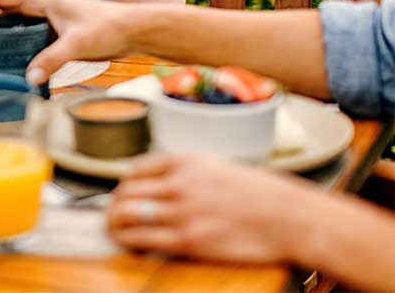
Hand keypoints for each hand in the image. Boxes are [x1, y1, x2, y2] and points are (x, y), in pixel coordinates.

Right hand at [0, 0, 132, 82]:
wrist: (133, 29)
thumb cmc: (108, 27)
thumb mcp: (76, 45)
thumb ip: (51, 61)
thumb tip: (29, 78)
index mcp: (43, 0)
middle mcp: (43, 6)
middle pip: (3, 9)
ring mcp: (49, 18)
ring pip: (14, 22)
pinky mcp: (56, 31)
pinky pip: (27, 34)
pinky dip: (14, 43)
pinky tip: (12, 60)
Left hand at [106, 154, 311, 264]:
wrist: (291, 218)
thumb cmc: (263, 195)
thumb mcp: (220, 168)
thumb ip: (189, 173)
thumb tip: (162, 185)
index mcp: (186, 160)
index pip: (137, 169)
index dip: (124, 184)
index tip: (122, 193)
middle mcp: (179, 182)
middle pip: (126, 191)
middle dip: (113, 205)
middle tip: (112, 215)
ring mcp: (182, 211)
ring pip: (127, 214)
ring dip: (114, 223)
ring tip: (114, 230)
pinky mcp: (189, 239)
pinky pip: (144, 239)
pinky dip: (129, 241)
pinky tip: (129, 243)